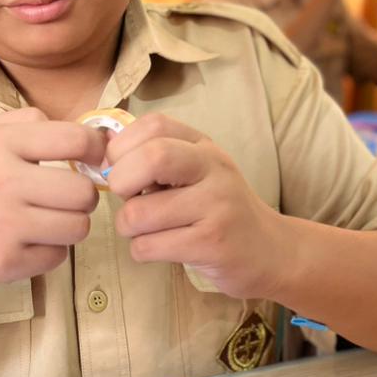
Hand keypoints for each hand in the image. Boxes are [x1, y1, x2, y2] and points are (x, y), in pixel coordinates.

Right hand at [0, 108, 104, 290]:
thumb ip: (26, 123)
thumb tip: (85, 132)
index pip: (74, 139)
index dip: (97, 149)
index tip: (96, 159)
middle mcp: (0, 182)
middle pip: (83, 192)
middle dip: (81, 197)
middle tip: (63, 199)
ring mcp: (3, 225)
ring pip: (78, 227)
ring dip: (69, 225)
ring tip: (47, 220)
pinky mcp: (4, 261)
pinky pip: (58, 257)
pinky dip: (49, 251)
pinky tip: (27, 242)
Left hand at [104, 114, 284, 298]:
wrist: (272, 251)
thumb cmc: (221, 211)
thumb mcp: (198, 173)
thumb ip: (158, 157)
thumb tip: (103, 147)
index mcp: (204, 147)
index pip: (154, 125)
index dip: (122, 146)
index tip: (119, 169)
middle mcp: (214, 170)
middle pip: (153, 157)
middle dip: (121, 181)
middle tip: (127, 198)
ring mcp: (217, 207)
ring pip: (140, 213)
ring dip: (128, 227)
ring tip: (145, 230)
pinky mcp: (212, 244)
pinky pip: (149, 246)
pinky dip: (141, 250)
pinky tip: (159, 248)